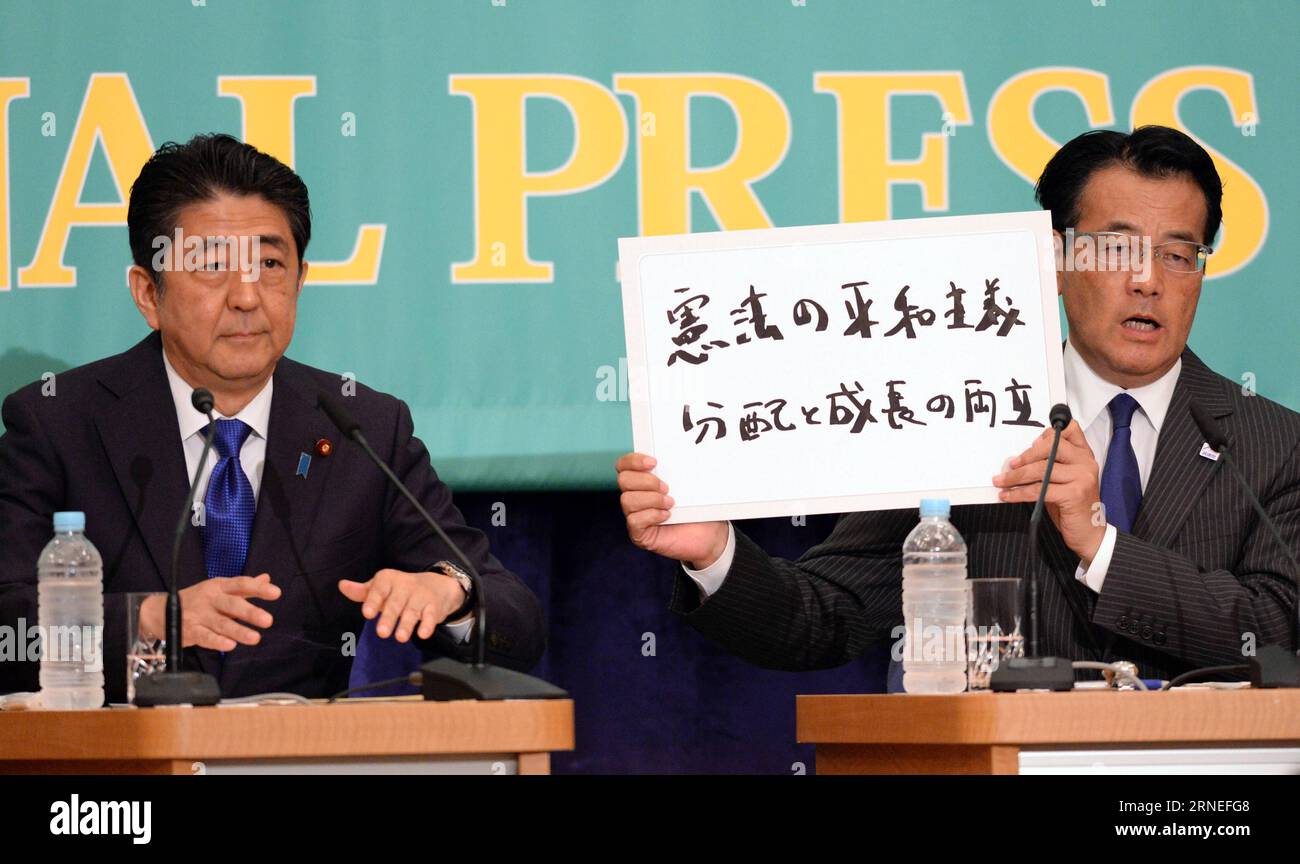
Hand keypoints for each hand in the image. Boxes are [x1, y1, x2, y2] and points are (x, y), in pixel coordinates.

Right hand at [140, 573, 279, 650]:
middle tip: (268, 620)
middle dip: (250, 612)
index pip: (241, 584)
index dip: (259, 588)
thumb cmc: (197, 600)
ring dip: (239, 631)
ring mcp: (198, 615)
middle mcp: (209, 599)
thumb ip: (244, 588)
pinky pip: (205, 637)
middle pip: (232, 604)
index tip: (276, 593)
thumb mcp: (219, 589)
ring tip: (255, 638)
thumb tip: (267, 578)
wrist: (160, 611)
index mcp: (219, 586)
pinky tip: (230, 645)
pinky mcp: (189, 630)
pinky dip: (217, 641)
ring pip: (221, 624)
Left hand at [338, 568, 465, 642]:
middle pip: (395, 603)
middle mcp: (405, 586)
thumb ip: (362, 591)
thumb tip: (342, 586)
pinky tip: (423, 634)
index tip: (366, 614)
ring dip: (406, 624)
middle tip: (381, 633)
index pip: (379, 589)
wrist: (436, 585)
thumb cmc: (400, 590)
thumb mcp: (381, 588)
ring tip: (400, 638)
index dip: (373, 601)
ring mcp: (420, 596)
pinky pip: (431, 616)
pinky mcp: (434, 606)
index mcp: (388, 580)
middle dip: (389, 617)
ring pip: (412, 611)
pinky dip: (428, 625)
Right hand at [615, 452, 728, 568]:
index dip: (633, 460)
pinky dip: (652, 515)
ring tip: (670, 503)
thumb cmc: (698, 509)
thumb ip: (679, 469)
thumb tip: (681, 454)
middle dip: (646, 481)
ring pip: (627, 500)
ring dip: (652, 499)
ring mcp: (635, 516)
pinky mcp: (639, 534)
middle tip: (667, 488)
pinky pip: (634, 520)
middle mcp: (636, 497)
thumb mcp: (690, 485)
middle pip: (623, 480)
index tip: (654, 462)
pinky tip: (666, 516)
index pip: (624, 465)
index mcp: (643, 481)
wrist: (709, 535)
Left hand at [992, 420, 1106, 564]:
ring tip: (1000, 481)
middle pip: (1052, 446)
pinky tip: (1007, 495)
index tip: (1029, 445)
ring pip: (1041, 469)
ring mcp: (1082, 477)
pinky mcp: (1074, 494)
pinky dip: (1019, 493)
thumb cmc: (1072, 506)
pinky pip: (1039, 490)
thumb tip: (1019, 457)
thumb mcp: (1063, 480)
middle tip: (1009, 466)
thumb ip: (1050, 464)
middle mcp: (1086, 462)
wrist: (1089, 534)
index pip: (1069, 430)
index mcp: (1084, 455)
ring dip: (1015, 476)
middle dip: (1026, 455)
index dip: (1047, 435)